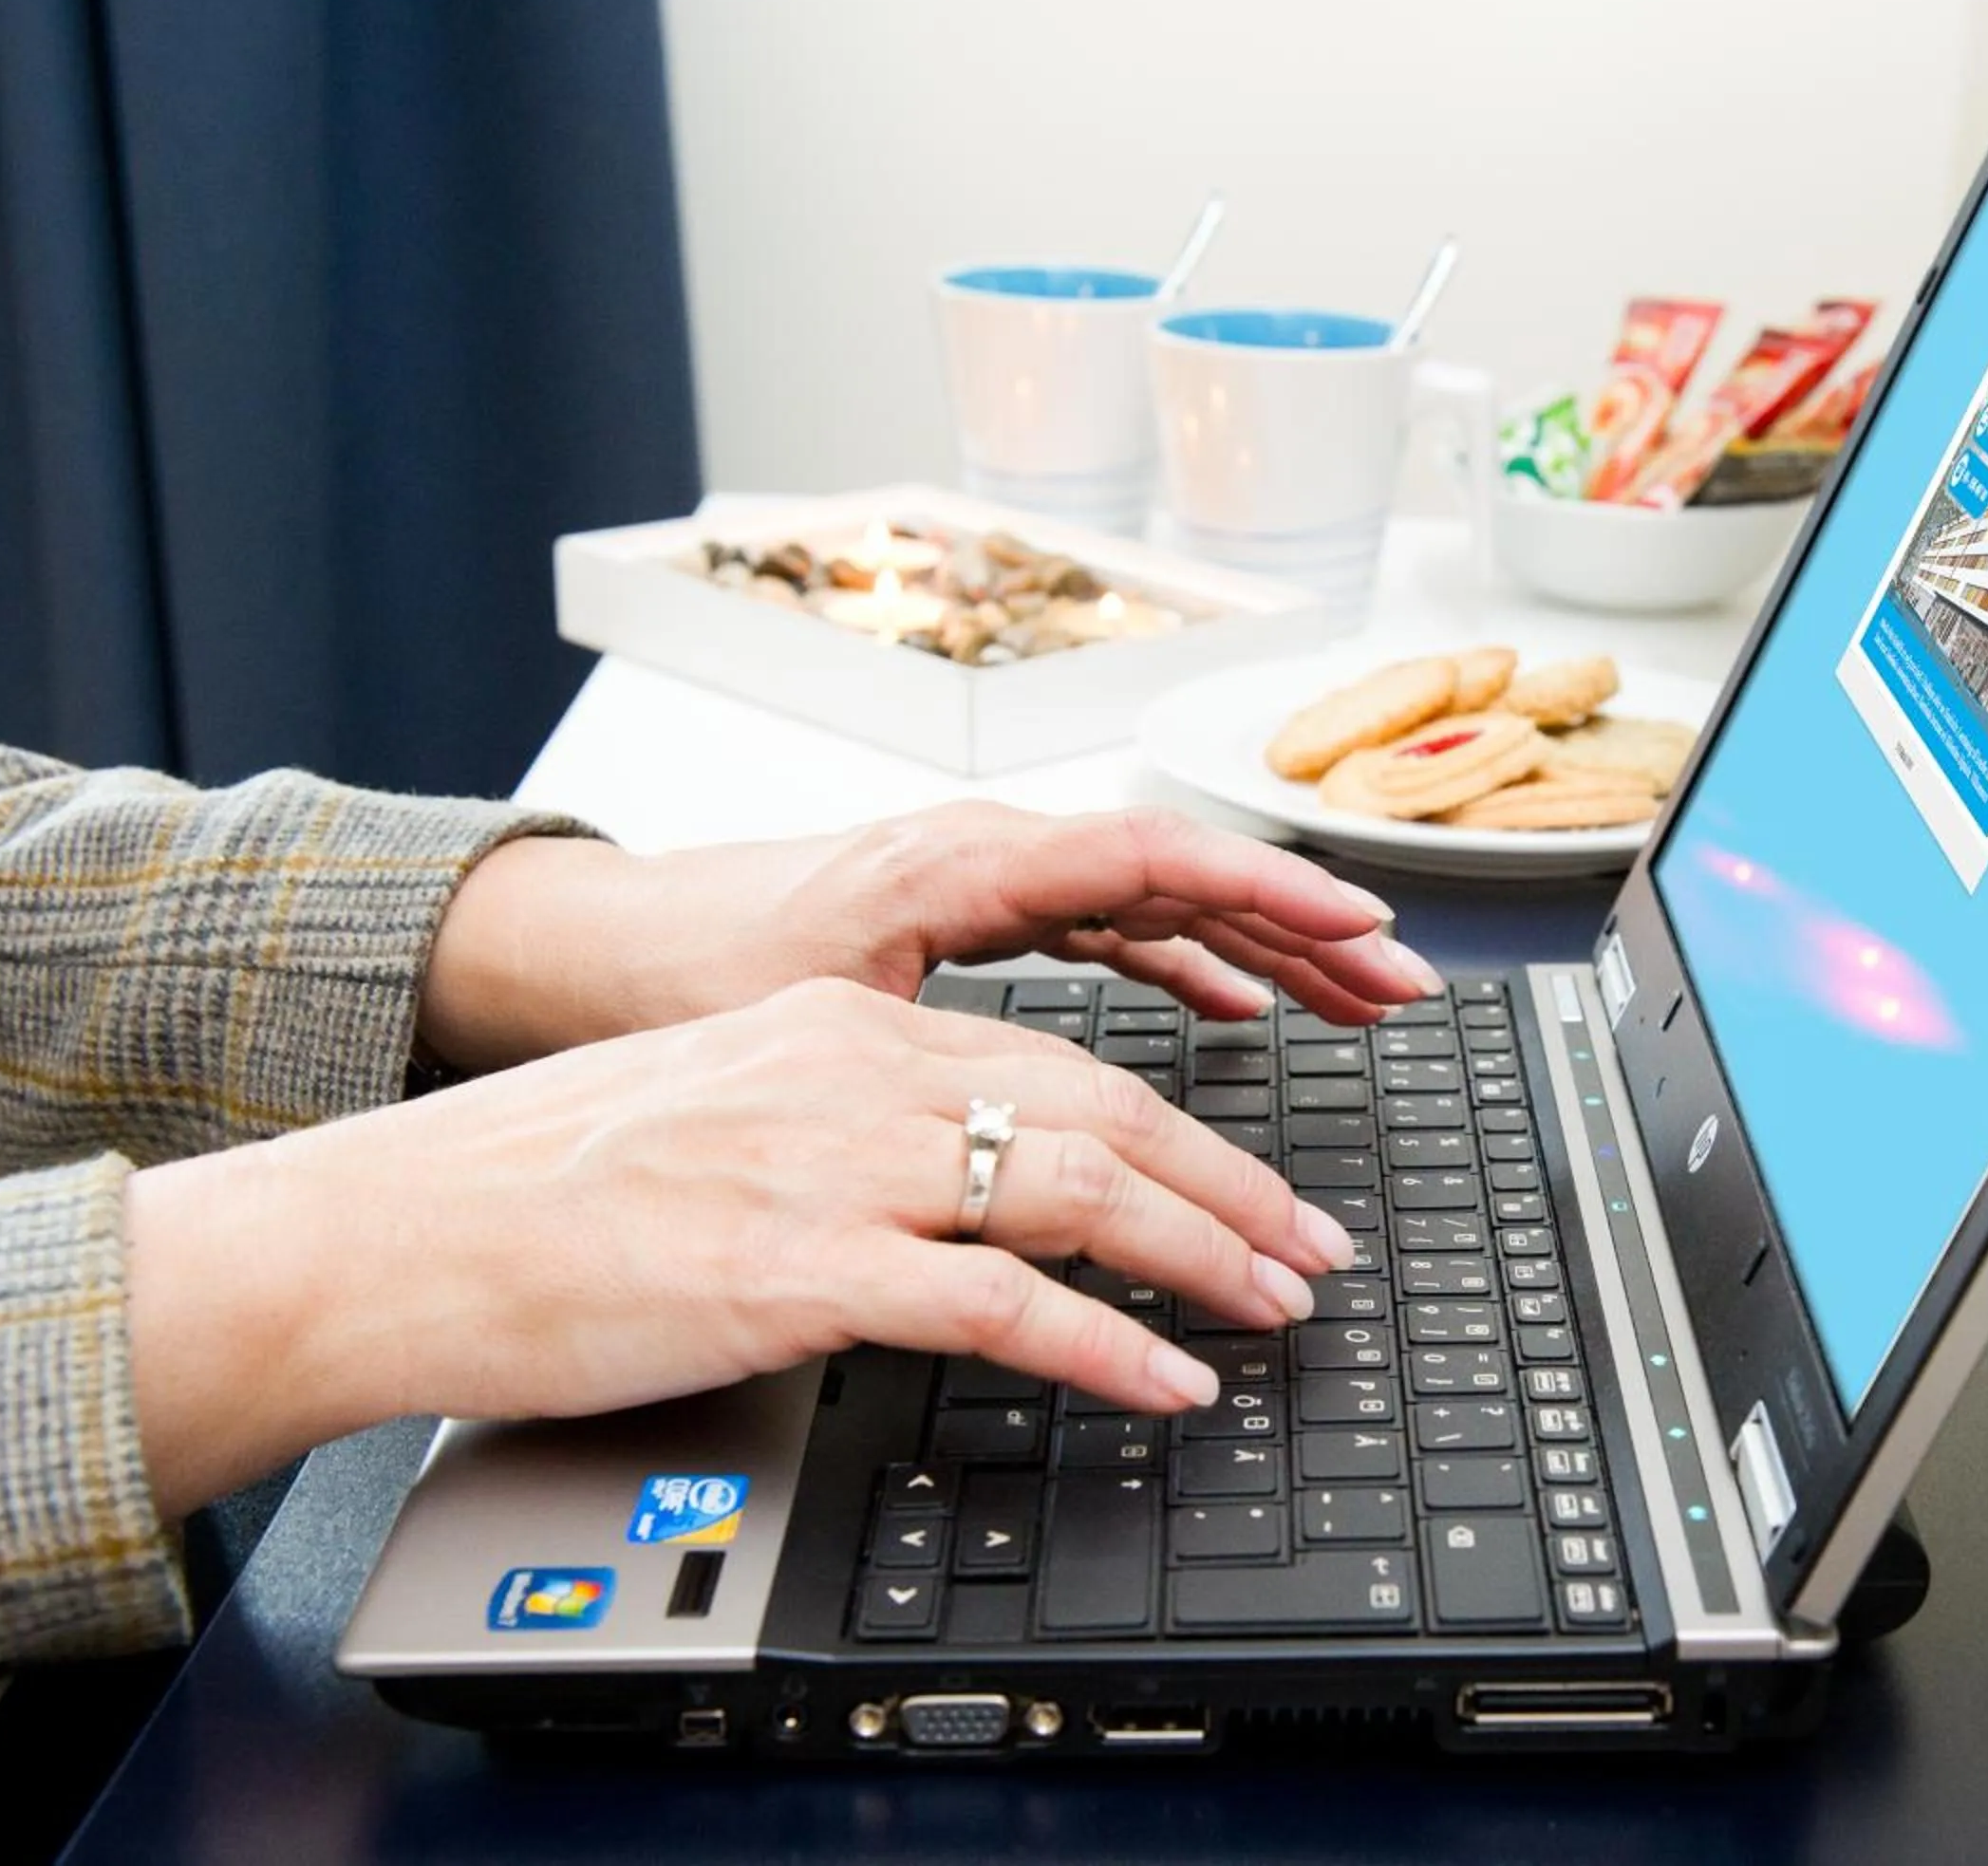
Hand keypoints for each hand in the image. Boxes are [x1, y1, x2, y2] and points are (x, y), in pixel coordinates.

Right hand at [122, 979, 1354, 1518]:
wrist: (390, 1231)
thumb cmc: (531, 1193)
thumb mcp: (720, 1121)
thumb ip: (846, 1137)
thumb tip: (954, 1201)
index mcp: (839, 1028)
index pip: (1058, 1063)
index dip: (1180, 1131)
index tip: (1251, 1187)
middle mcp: (852, 1071)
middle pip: (1102, 1109)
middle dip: (1232, 1183)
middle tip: (1313, 1246)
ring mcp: (829, 1164)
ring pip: (1078, 1184)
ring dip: (1204, 1251)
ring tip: (1276, 1304)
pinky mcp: (795, 1264)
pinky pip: (1000, 1302)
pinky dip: (1107, 1343)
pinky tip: (1169, 1379)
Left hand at [417, 803, 1440, 1070]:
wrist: (587, 951)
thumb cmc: (680, 974)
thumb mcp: (807, 1013)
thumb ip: (932, 1050)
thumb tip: (1035, 1132)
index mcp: (960, 862)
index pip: (1152, 854)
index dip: (1267, 889)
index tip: (1359, 926)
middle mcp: (987, 858)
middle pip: (1181, 875)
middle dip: (1300, 927)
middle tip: (1400, 985)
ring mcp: (986, 886)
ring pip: (1155, 904)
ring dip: (1260, 950)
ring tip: (1358, 1001)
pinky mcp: (972, 924)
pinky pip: (1109, 933)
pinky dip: (1184, 968)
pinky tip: (1236, 1010)